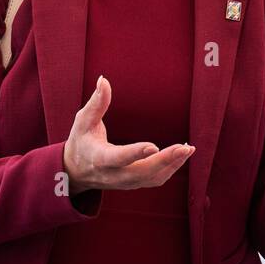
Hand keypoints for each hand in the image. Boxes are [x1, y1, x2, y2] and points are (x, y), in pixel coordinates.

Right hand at [63, 76, 193, 193]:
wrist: (77, 171)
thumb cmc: (81, 140)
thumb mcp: (83, 121)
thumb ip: (96, 103)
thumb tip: (104, 79)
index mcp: (98, 158)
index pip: (118, 157)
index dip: (135, 153)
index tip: (153, 145)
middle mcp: (113, 174)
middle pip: (142, 172)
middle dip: (164, 160)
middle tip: (185, 147)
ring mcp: (125, 182)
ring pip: (152, 178)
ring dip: (172, 164)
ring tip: (188, 149)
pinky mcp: (134, 184)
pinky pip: (156, 179)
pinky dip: (171, 168)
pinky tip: (182, 154)